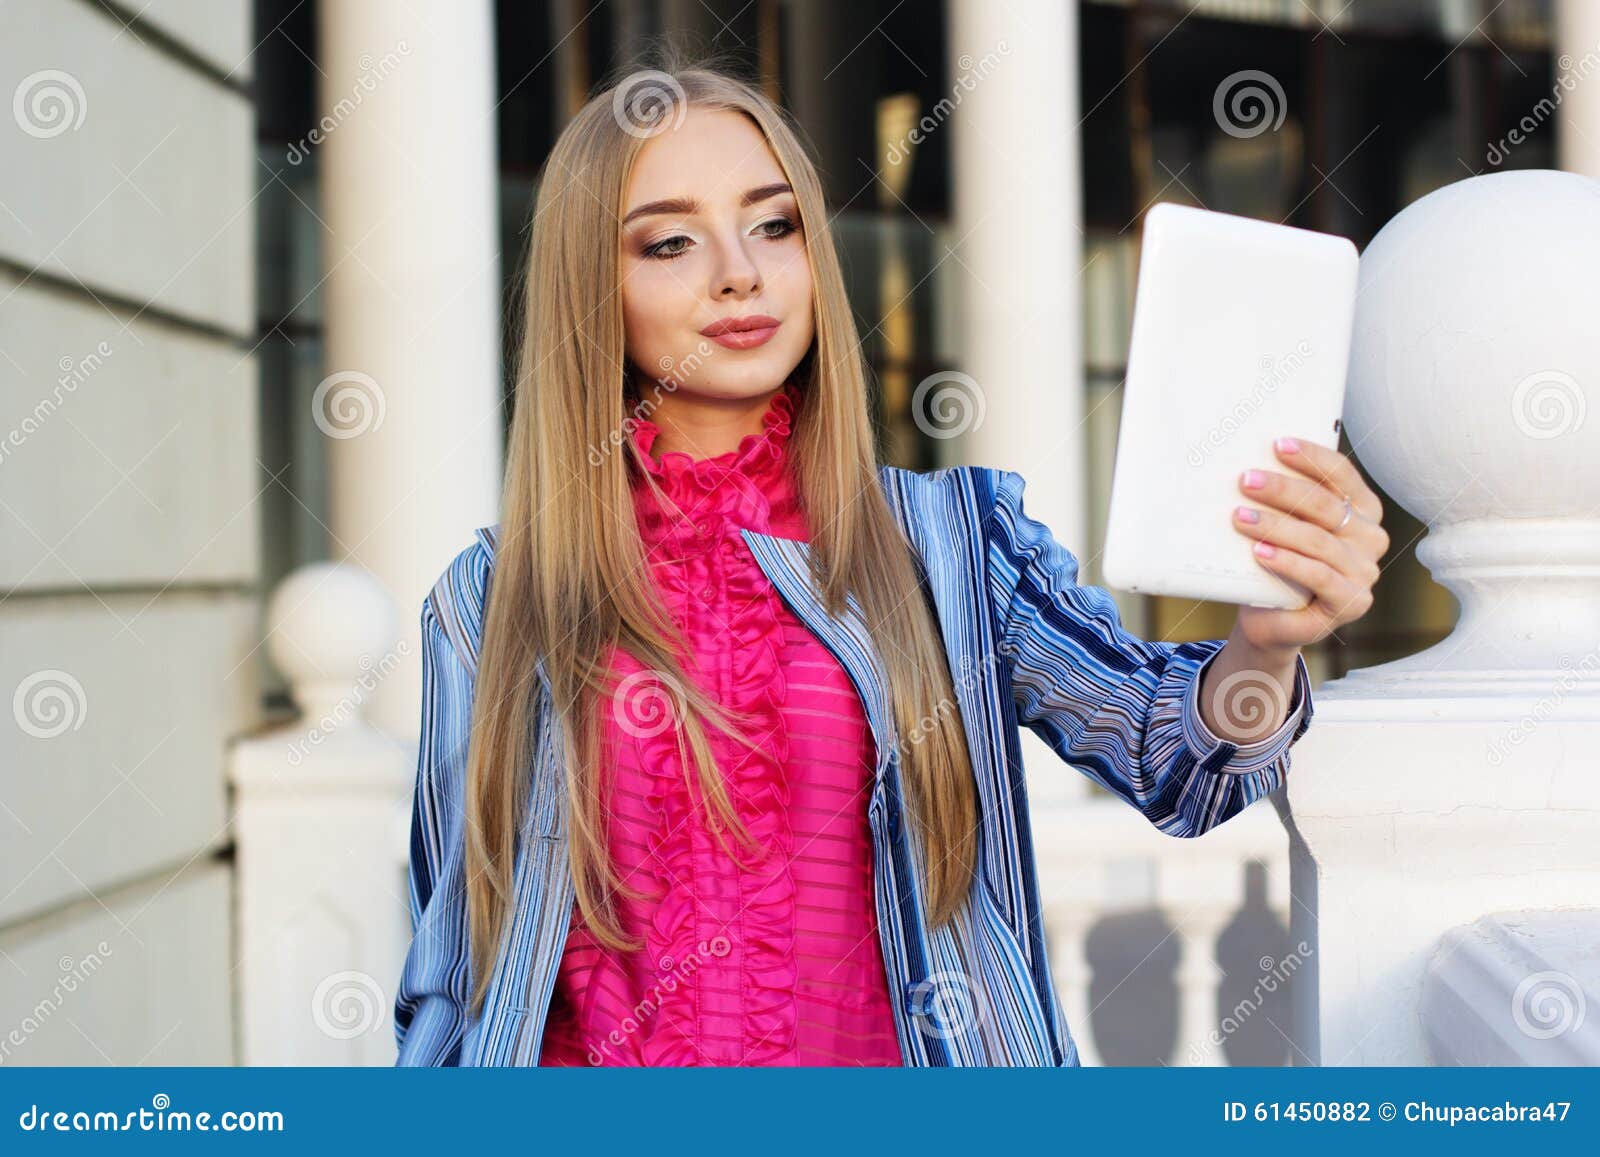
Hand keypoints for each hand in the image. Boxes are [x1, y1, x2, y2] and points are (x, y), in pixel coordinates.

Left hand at [1229, 436, 1388, 657]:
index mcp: (1361, 509)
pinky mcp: (1351, 601)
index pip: (1340, 474)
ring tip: (1241, 518)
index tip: (1277, 444)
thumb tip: (1251, 463)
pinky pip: (1318, 576)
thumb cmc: (1278, 563)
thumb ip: (1284, 499)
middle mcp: (1370, 537)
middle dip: (1283, 490)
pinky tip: (1261, 553)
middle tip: (1247, 480)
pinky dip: (1287, 562)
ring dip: (1276, 526)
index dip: (1311, 457)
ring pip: (1318, 541)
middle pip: (1326, 506)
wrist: (1271, 617)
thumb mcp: (1284, 524)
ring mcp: (1364, 571)